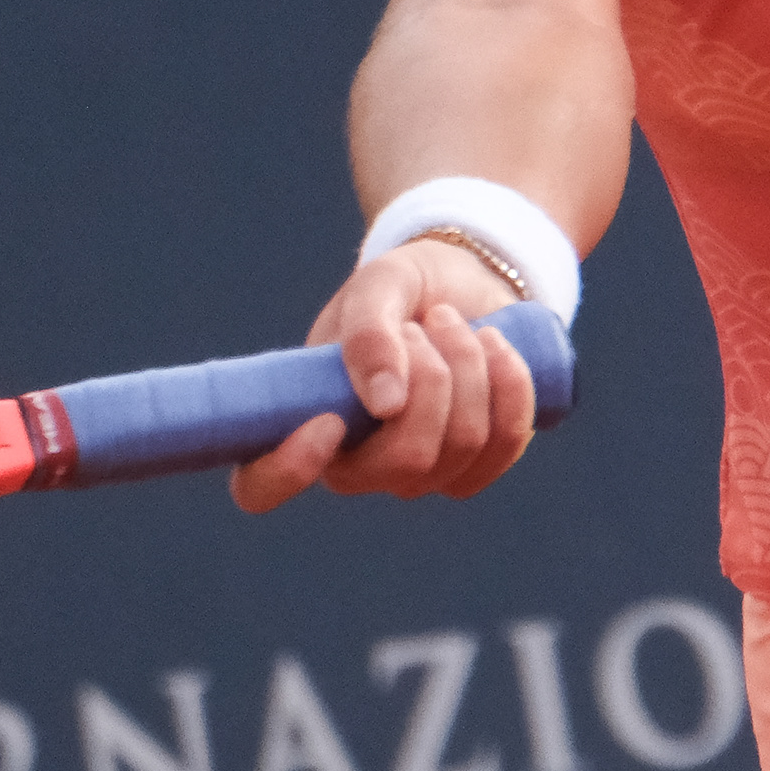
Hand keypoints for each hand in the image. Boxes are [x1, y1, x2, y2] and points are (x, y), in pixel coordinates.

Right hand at [229, 240, 539, 513]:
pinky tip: (496, 345)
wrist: (464, 284)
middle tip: (425, 326)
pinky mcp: (478, 464)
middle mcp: (358, 464)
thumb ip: (368, 332)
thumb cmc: (402, 289)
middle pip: (404, 463)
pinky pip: (505, 444)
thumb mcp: (378, 286)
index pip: (260, 486)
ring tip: (452, 324)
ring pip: (462, 446)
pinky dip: (509, 384)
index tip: (327, 421)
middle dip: (431, 380)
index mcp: (303, 421)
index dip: (285, 470)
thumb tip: (384, 404)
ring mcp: (421, 472)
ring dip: (469, 367)